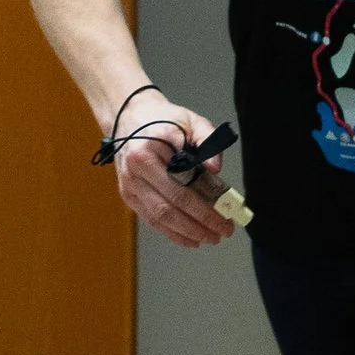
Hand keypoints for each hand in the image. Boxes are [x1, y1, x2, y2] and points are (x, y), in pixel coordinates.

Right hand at [108, 92, 237, 247]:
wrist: (129, 117)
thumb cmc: (163, 120)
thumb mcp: (191, 121)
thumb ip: (208, 140)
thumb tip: (216, 169)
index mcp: (150, 149)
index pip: (181, 186)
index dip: (204, 208)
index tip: (226, 218)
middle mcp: (135, 169)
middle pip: (169, 207)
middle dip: (198, 225)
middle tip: (221, 233)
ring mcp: (129, 185)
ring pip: (158, 218)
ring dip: (186, 233)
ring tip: (209, 238)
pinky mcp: (128, 195)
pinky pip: (150, 219)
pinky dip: (171, 232)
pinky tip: (189, 237)